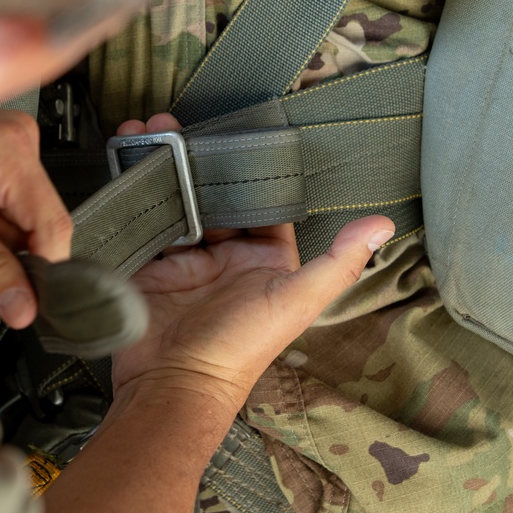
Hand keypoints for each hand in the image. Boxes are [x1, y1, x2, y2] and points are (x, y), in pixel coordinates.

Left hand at [0, 110, 71, 327]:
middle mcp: (20, 139)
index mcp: (10, 147)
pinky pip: (14, 206)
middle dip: (8, 246)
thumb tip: (23, 305)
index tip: (25, 297)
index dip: (40, 268)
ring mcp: (13, 145)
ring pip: (27, 218)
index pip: (52, 225)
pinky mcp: (3, 155)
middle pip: (41, 222)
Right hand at [110, 115, 393, 410]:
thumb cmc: (238, 351)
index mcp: (265, 261)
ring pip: (177, 202)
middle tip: (175, 127)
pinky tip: (130, 169)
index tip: (232, 135)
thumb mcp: (295, 302)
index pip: (260, 203)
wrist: (173, 385)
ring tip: (147, 136)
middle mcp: (226, 257)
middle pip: (212, 196)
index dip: (247, 170)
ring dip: (163, 171)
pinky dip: (138, 197)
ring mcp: (185, 261)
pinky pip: (146, 223)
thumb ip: (337, 263)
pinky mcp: (150, 266)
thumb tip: (382, 225)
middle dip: (195, 161)